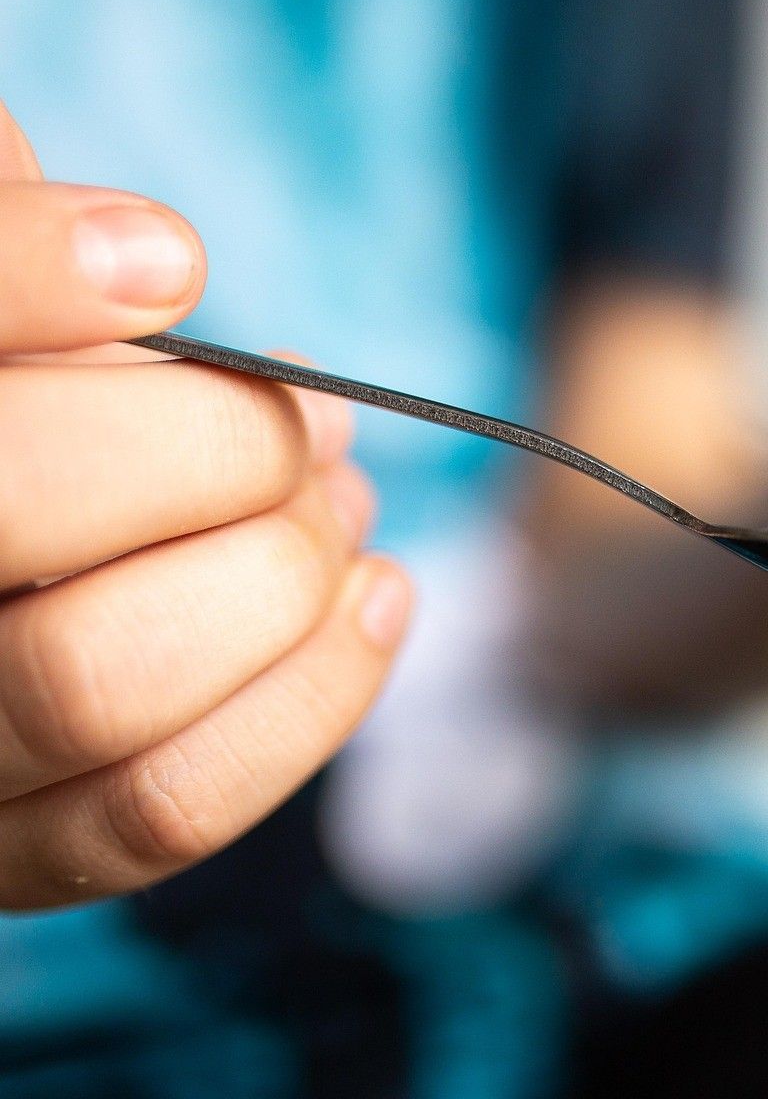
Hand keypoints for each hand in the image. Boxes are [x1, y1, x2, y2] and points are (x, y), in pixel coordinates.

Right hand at [0, 101, 411, 909]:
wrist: (5, 551)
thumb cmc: (23, 418)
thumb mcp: (2, 310)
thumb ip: (21, 264)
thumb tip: (153, 264)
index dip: (34, 273)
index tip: (172, 259)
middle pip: (17, 504)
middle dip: (219, 446)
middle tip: (308, 414)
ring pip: (96, 683)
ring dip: (280, 573)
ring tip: (342, 502)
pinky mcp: (2, 858)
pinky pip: (160, 810)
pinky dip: (309, 694)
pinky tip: (379, 595)